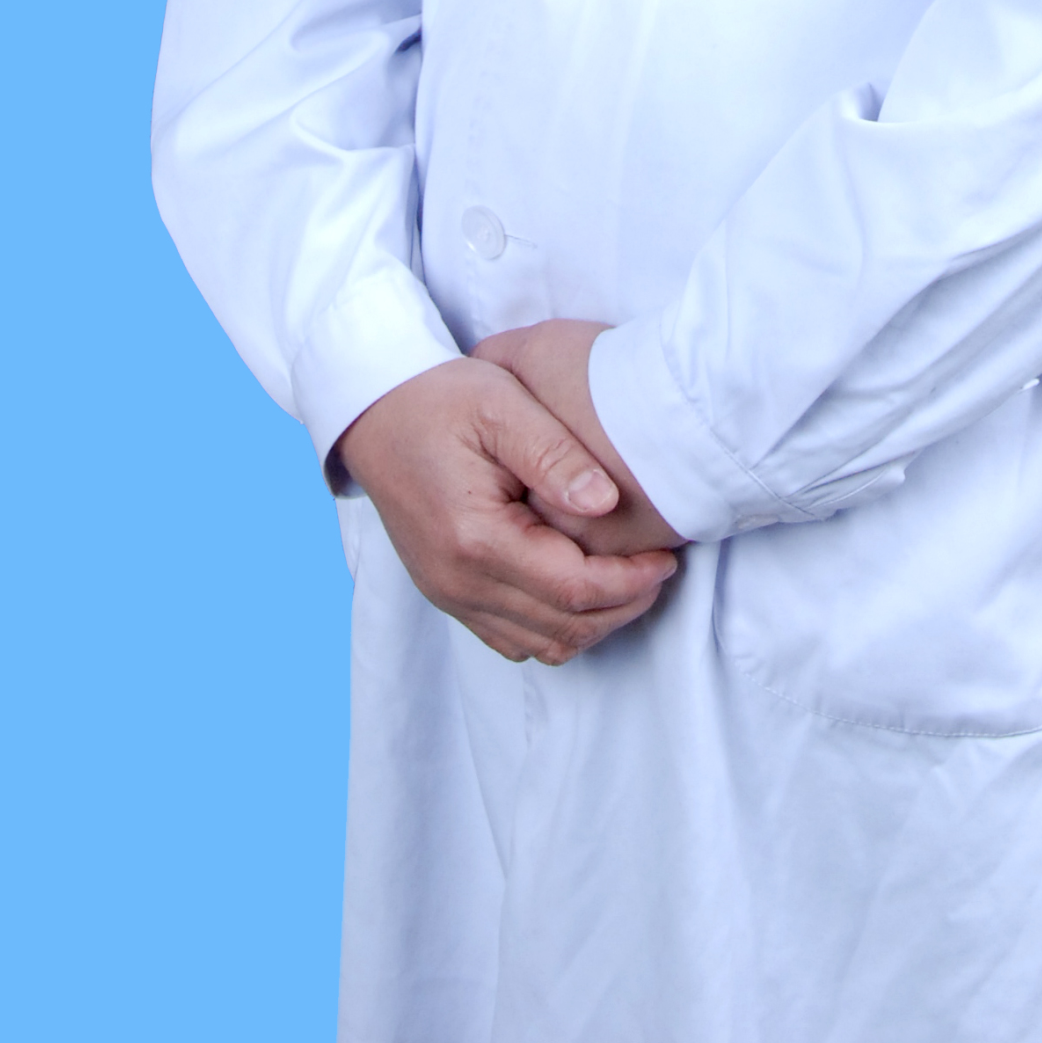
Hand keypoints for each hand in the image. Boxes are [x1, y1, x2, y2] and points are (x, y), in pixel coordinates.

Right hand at [333, 357, 678, 664]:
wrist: (375, 411)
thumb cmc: (441, 398)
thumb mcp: (502, 405)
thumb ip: (555, 456)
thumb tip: (607, 503)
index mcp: (476, 539)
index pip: (572, 589)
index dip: (630, 582)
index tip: (666, 558)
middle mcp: (458, 582)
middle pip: (563, 629)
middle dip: (623, 607)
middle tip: (661, 569)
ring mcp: (448, 595)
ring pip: (541, 644)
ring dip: (594, 622)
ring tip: (631, 580)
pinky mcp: (447, 593)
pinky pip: (513, 638)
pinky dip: (557, 625)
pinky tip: (583, 588)